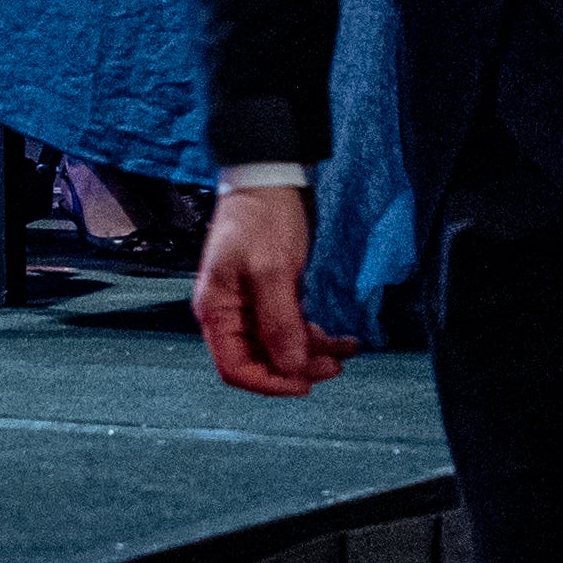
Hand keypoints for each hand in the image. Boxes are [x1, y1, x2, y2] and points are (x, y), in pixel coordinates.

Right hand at [191, 184, 360, 398]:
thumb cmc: (260, 219)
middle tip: (334, 365)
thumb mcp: (271, 269)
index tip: (304, 383)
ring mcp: (250, 306)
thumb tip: (291, 367)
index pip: (235, 368)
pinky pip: (291, 328)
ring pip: (280, 347)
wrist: (268, 179)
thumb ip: (279, 321)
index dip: (269, 382)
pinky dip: (315, 337)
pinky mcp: (270, 296)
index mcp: (217, 310)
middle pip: (260, 360)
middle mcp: (229, 314)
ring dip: (312, 354)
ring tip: (345, 350)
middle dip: (297, 367)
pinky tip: (341, 338)